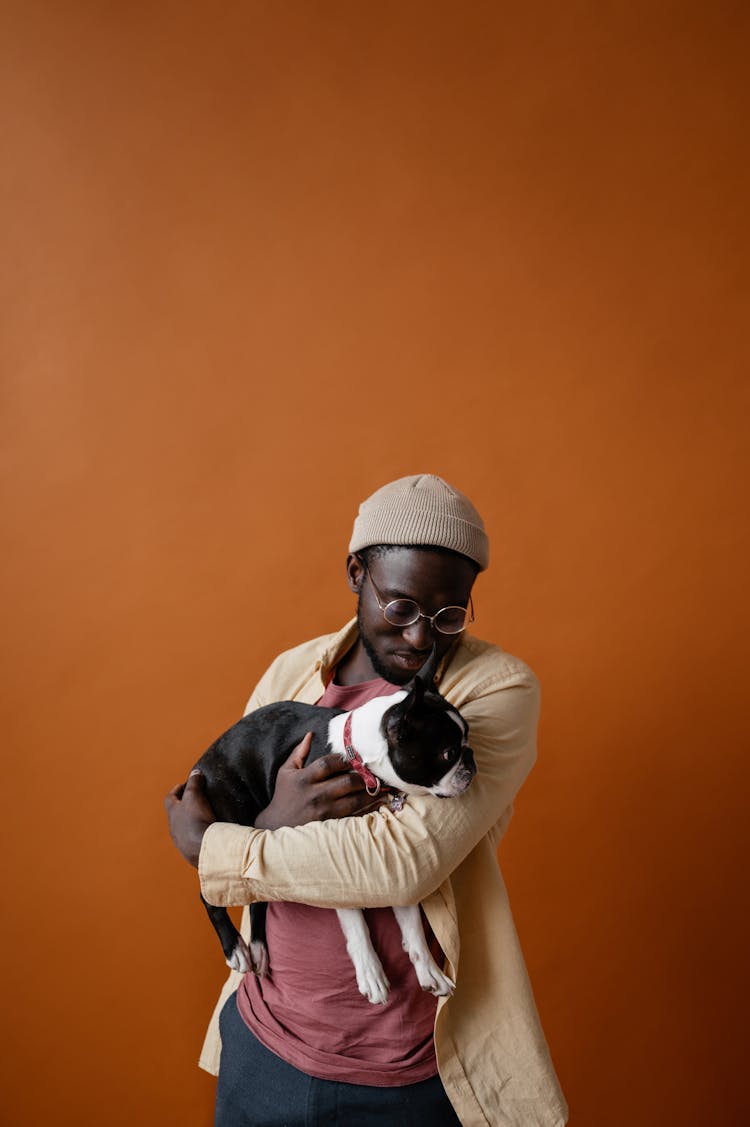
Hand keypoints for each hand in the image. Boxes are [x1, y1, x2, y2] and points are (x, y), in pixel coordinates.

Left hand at [164, 769, 216, 867]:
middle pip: (175, 814)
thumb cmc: (196, 819)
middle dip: (184, 806)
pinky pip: (192, 840)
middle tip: (196, 800)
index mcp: (173, 812)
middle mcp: (173, 827)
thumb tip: (195, 772)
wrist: (203, 846)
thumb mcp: (195, 795)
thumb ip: (194, 783)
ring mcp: (181, 840)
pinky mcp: (190, 851)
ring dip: (190, 821)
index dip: (177, 790)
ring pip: (183, 828)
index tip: (185, 785)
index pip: (170, 798)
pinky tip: (207, 832)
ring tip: (203, 817)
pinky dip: (197, 834)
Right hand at [254, 732, 387, 829]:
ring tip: (383, 787)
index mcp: (304, 778)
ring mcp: (323, 811)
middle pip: (346, 782)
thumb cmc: (283, 795)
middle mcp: (315, 795)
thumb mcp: (285, 771)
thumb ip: (299, 752)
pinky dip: (368, 809)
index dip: (346, 759)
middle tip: (376, 772)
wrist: (275, 825)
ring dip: (371, 793)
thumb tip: (310, 733)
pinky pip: (353, 816)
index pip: (329, 764)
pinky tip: (378, 803)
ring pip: (354, 801)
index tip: (356, 757)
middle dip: (364, 776)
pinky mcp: (329, 825)